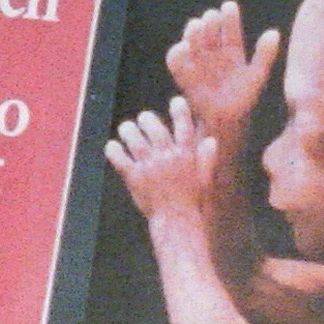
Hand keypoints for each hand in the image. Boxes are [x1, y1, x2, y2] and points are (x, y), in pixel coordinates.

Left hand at [105, 104, 217, 231]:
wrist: (177, 222)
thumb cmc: (192, 202)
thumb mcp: (204, 180)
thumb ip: (206, 159)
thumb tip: (211, 141)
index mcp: (186, 155)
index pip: (184, 127)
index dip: (180, 111)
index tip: (176, 101)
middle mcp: (167, 157)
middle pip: (155, 129)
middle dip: (148, 119)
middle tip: (144, 118)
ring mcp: (150, 167)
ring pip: (135, 140)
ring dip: (128, 130)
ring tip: (126, 128)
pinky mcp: (134, 178)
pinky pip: (120, 159)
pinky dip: (114, 151)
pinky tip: (112, 146)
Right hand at [163, 2, 274, 135]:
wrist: (226, 120)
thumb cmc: (244, 98)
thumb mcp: (257, 76)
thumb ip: (264, 55)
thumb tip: (274, 32)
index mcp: (231, 50)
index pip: (229, 29)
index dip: (229, 17)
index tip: (229, 6)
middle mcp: (213, 52)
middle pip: (209, 31)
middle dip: (209, 22)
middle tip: (211, 16)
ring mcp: (197, 62)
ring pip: (191, 41)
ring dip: (192, 32)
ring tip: (196, 25)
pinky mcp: (184, 74)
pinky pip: (176, 61)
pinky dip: (177, 53)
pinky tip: (183, 47)